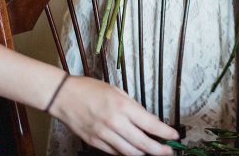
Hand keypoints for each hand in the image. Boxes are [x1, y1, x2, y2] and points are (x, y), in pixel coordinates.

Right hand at [49, 76, 178, 154]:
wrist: (63, 96)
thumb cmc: (90, 89)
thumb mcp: (118, 92)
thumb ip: (134, 107)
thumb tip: (148, 121)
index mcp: (123, 107)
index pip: (151, 124)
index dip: (165, 132)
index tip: (174, 135)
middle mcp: (115, 123)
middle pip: (143, 143)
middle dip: (159, 150)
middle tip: (169, 151)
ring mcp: (104, 135)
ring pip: (130, 152)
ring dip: (144, 154)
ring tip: (154, 153)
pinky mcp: (94, 142)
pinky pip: (115, 152)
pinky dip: (126, 153)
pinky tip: (134, 151)